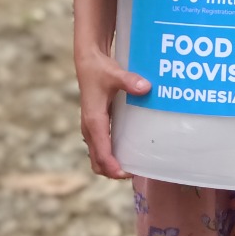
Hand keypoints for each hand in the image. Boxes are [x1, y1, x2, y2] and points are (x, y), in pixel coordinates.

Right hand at [75, 49, 149, 179]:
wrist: (88, 61)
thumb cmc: (100, 69)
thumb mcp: (115, 73)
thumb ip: (130, 81)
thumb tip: (146, 88)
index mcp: (94, 120)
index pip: (101, 152)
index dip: (113, 167)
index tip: (128, 174)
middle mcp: (90, 128)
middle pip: (97, 161)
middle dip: (113, 171)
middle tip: (136, 172)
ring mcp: (91, 128)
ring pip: (97, 157)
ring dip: (111, 165)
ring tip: (134, 166)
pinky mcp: (96, 124)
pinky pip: (101, 147)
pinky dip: (110, 155)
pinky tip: (128, 151)